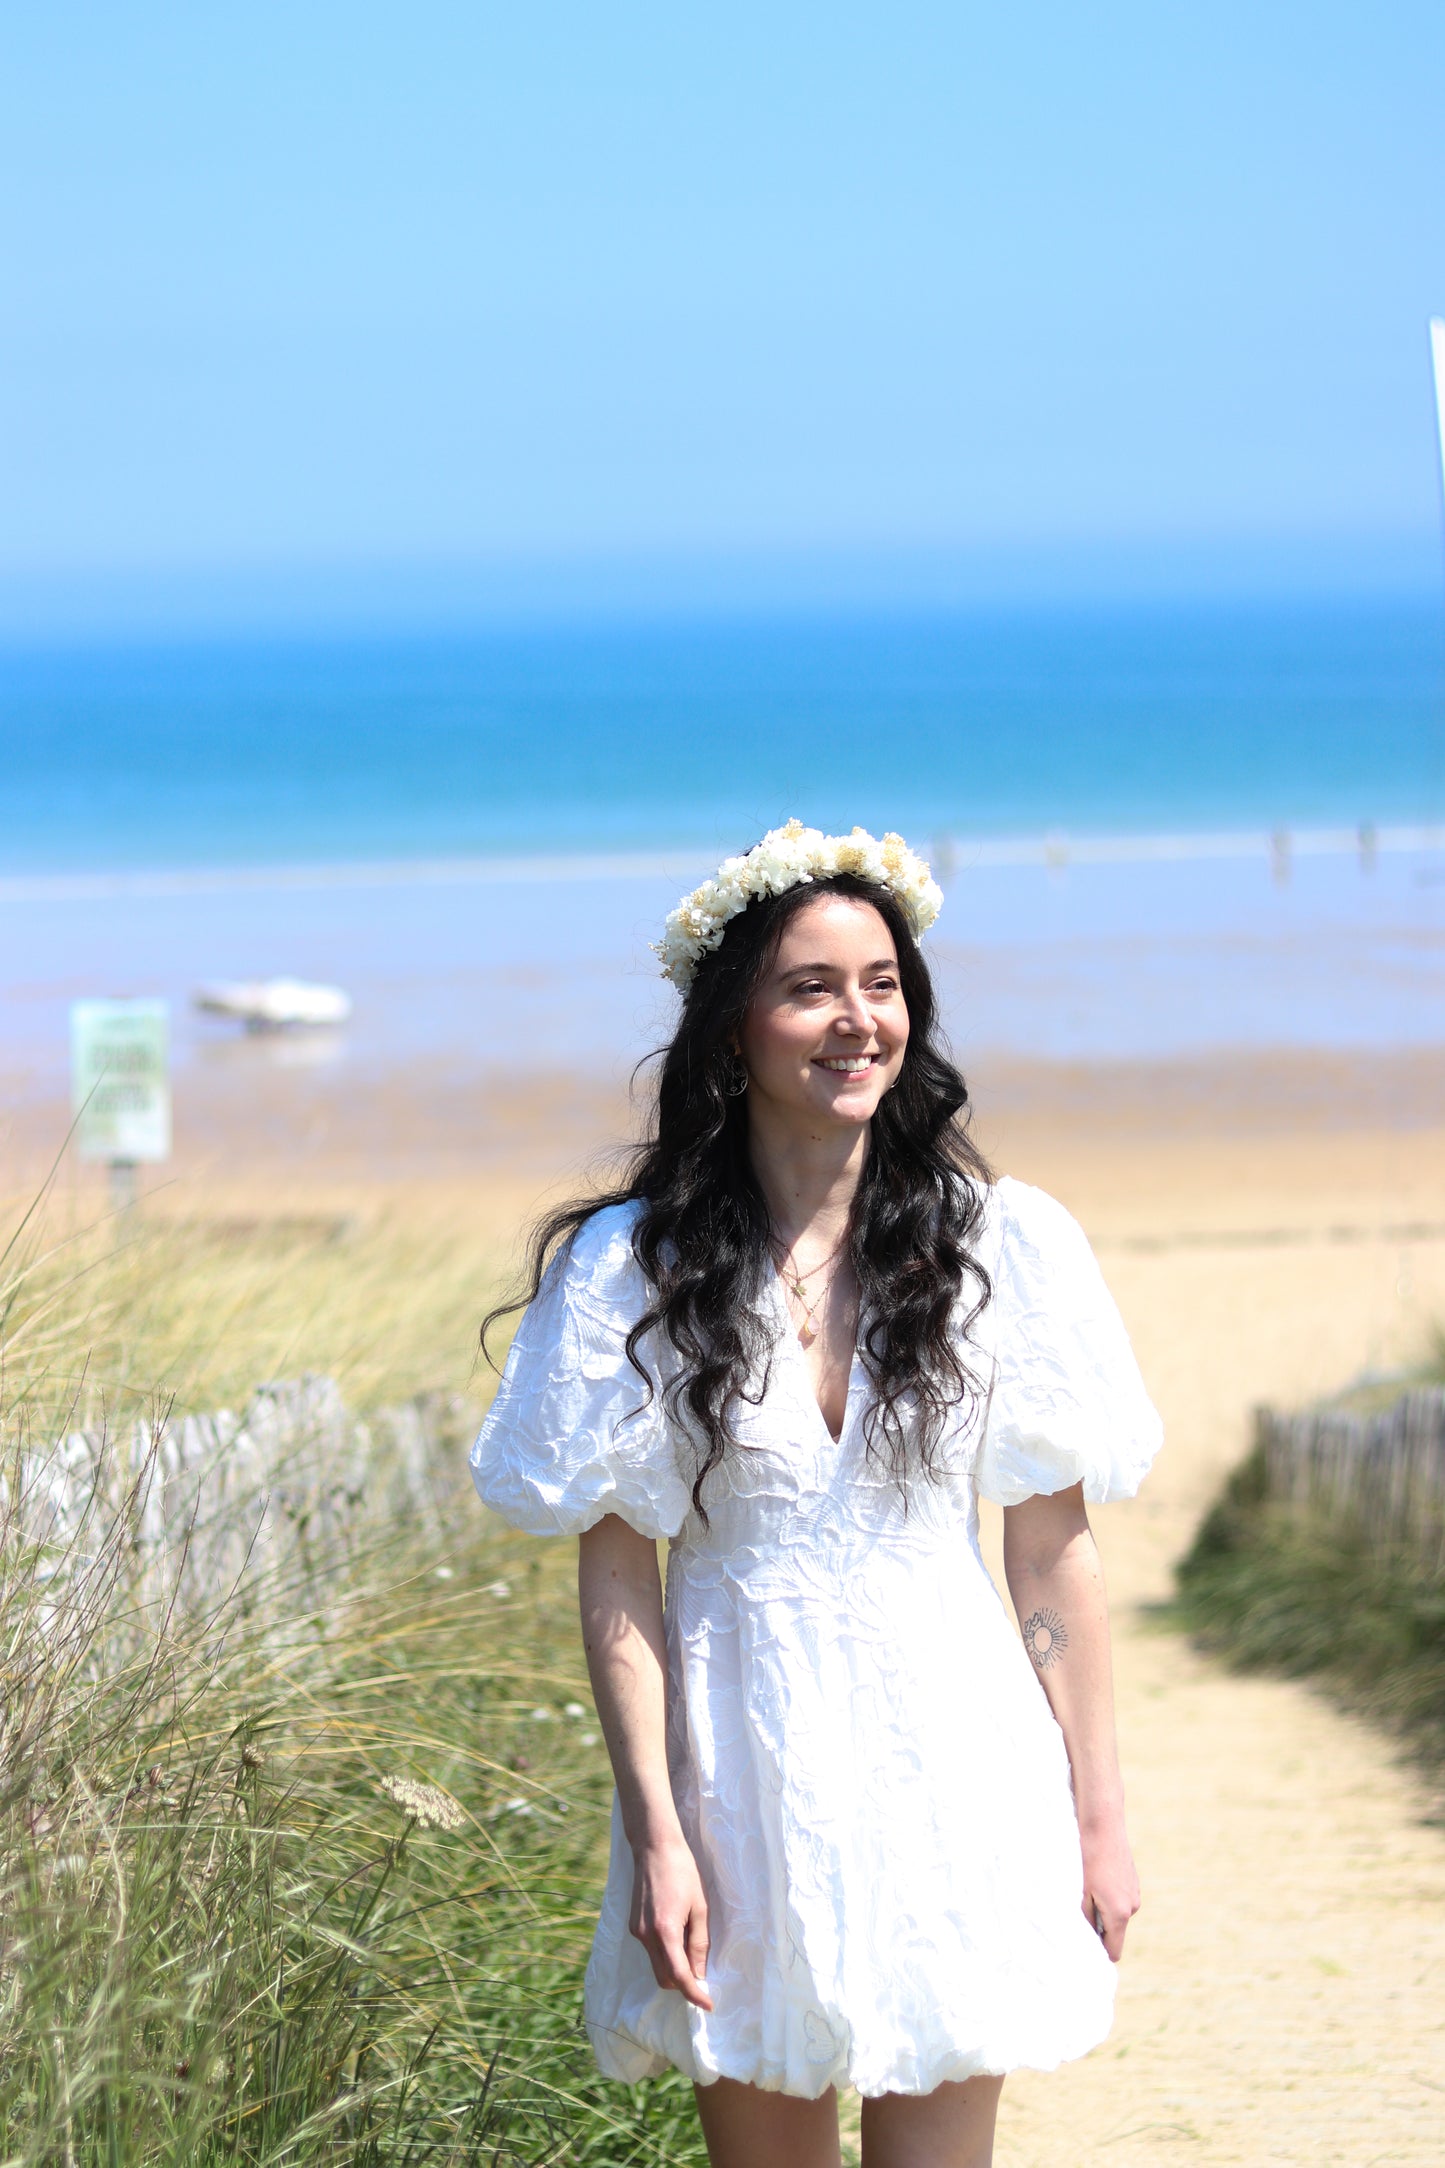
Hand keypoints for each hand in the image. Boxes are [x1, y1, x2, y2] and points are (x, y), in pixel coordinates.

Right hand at [629, 1830, 712, 2009]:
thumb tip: (700, 1975)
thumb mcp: (700, 1907)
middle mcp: (645, 1935)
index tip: (708, 2005)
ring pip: (655, 1965)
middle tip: (704, 1977)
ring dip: (673, 1968)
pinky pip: (650, 1950)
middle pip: (663, 1977)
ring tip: (691, 1946)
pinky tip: (677, 1934)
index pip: (678, 1976)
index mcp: (665, 1931)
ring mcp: (636, 1931)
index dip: (694, 1994)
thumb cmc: (683, 1872)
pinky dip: (664, 1953)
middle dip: (683, 1984)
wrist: (654, 1847)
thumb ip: (699, 1944)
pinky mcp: (632, 1925)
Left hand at [1080, 1813, 1139, 1963]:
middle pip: (1114, 1932)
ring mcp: (1135, 1893)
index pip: (1114, 1951)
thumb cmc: (1088, 1858)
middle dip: (1098, 1927)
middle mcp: (1132, 1906)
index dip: (1099, 1953)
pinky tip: (1096, 1877)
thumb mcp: (1081, 1893)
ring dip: (1102, 1909)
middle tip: (1079, 1909)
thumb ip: (1086, 1920)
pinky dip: (1108, 1896)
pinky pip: (1119, 1899)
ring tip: (1087, 1888)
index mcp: (1120, 1914)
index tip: (1083, 1947)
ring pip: (1116, 1914)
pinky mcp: (1133, 1881)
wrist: (1103, 1825)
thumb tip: (1086, 1939)